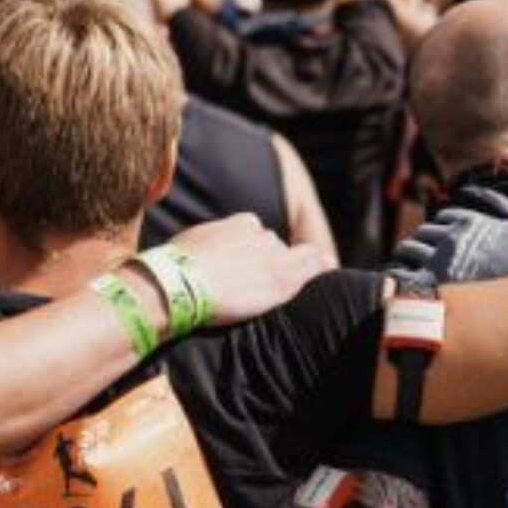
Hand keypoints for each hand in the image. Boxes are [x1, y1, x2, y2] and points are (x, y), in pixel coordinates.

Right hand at [171, 213, 328, 325]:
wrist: (180, 284)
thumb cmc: (178, 264)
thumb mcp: (195, 239)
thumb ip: (213, 239)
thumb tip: (205, 247)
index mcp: (242, 223)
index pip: (256, 232)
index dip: (251, 247)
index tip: (244, 260)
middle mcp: (263, 237)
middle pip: (273, 246)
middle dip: (268, 259)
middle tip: (256, 277)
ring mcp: (274, 259)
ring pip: (294, 258)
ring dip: (293, 266)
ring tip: (304, 271)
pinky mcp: (281, 282)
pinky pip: (311, 268)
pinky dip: (321, 267)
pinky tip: (329, 266)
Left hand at [391, 188, 507, 281]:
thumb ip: (501, 203)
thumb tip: (475, 189)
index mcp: (470, 222)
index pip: (444, 217)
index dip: (444, 227)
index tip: (444, 239)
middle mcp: (452, 240)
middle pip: (424, 232)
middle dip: (425, 240)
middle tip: (424, 253)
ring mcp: (440, 263)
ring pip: (408, 248)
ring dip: (407, 254)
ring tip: (410, 266)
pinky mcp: (431, 288)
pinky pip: (401, 274)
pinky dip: (397, 273)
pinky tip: (402, 281)